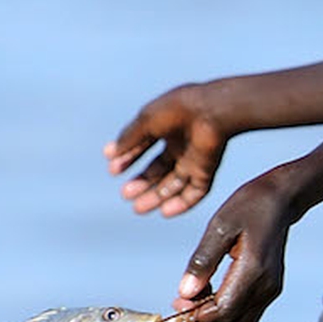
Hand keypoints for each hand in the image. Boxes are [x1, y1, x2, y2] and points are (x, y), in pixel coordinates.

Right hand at [105, 85, 230, 215]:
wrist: (212, 112)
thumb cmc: (179, 109)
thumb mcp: (146, 122)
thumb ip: (129, 138)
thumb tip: (110, 154)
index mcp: (167, 127)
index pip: (144, 147)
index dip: (128, 159)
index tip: (113, 170)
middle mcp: (181, 145)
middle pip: (158, 171)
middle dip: (141, 184)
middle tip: (125, 194)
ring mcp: (195, 159)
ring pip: (174, 185)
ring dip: (156, 198)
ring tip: (137, 209)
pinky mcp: (208, 171)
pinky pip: (195, 193)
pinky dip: (181, 204)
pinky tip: (165, 212)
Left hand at [176, 170, 294, 321]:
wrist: (279, 202)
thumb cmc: (248, 208)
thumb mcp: (219, 227)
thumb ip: (202, 261)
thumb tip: (185, 293)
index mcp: (254, 270)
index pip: (223, 310)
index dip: (197, 314)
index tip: (177, 302)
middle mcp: (266, 287)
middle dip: (204, 318)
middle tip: (182, 299)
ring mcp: (271, 291)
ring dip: (215, 318)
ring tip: (197, 294)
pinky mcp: (270, 291)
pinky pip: (246, 314)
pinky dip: (227, 311)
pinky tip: (212, 292)